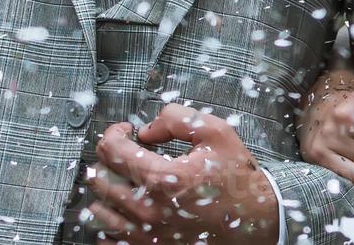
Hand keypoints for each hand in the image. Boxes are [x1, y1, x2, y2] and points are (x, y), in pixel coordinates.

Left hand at [88, 105, 277, 243]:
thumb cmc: (236, 179)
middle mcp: (149, 211)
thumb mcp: (215, 133)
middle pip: (99, 180)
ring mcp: (147, 235)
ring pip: (98, 211)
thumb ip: (177, 119)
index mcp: (162, 179)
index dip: (114, 133)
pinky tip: (123, 208)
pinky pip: (108, 239)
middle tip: (123, 152)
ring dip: (105, 189)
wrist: (255, 219)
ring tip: (122, 179)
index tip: (125, 131)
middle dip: (107, 158)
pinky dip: (109, 221)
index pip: (112, 151)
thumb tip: (146, 129)